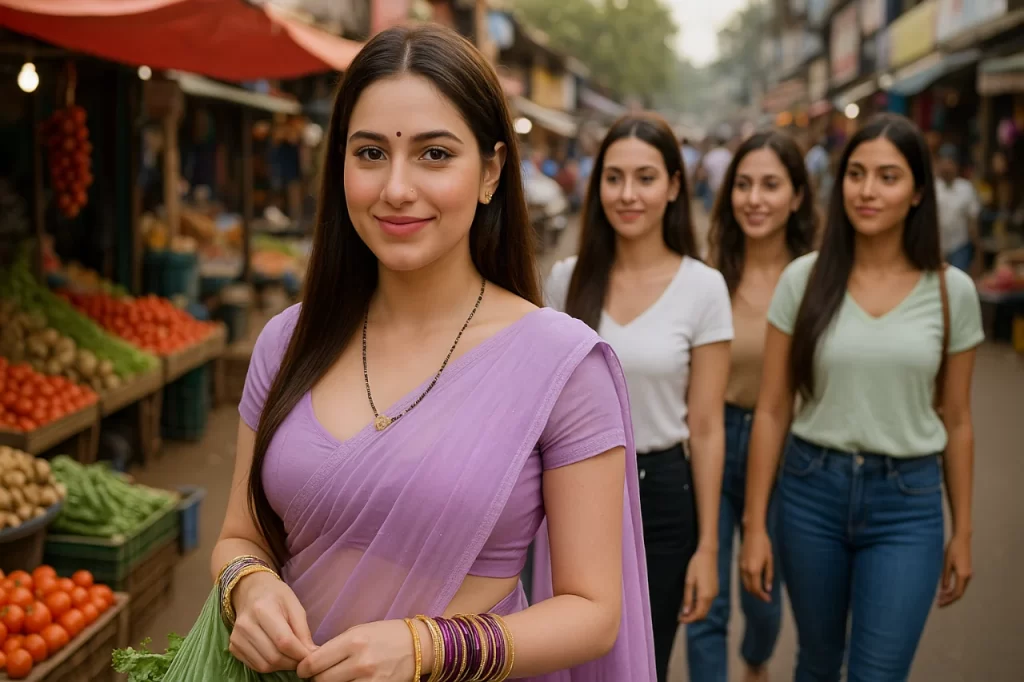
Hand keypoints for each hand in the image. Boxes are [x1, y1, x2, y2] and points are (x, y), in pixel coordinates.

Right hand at [228, 572, 316, 672]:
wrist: (251, 591)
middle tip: (302, 658)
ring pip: (264, 665)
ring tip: (291, 657)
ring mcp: (236, 638)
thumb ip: (303, 630)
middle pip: (274, 657)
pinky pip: (255, 666)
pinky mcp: (233, 647)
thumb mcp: (295, 606)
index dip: (300, 653)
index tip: (310, 655)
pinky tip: (278, 656)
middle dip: (292, 662)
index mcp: (262, 609)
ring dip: (282, 666)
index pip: (284, 641)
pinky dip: (270, 666)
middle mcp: (246, 625)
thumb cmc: (276, 596)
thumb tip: (312, 654)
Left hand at [297, 619, 424, 681]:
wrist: (419, 646)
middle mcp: (359, 662)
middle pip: (321, 681)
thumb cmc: (386, 634)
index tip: (303, 669)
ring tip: (334, 678)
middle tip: (318, 676)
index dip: (303, 669)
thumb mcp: (359, 631)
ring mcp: (369, 680)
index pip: (314, 662)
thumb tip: (312, 661)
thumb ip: (336, 646)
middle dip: (315, 679)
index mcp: (353, 641)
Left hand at [679, 546, 717, 622]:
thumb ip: (688, 598)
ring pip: (706, 609)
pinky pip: (707, 603)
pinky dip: (700, 606)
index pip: (698, 614)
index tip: (679, 620)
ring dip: (696, 612)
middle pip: (703, 614)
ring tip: (684, 610)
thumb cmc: (696, 566)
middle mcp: (712, 596)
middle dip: (692, 618)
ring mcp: (715, 593)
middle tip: (681, 616)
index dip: (689, 619)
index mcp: (705, 595)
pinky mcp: (715, 589)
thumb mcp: (689, 581)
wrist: (708, 554)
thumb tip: (686, 612)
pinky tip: (692, 603)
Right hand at [740, 528, 773, 602]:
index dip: (762, 596)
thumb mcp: (769, 560)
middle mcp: (745, 570)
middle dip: (757, 595)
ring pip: (745, 584)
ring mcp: (741, 566)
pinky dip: (748, 582)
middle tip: (765, 597)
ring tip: (761, 590)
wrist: (753, 533)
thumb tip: (768, 588)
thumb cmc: (764, 545)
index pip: (756, 589)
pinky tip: (755, 581)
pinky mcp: (739, 563)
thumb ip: (768, 575)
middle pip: (749, 588)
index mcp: (754, 570)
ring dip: (752, 589)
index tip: (768, 599)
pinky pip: (742, 577)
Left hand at [937, 534, 971, 606]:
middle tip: (938, 603)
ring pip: (960, 589)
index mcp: (963, 576)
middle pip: (959, 593)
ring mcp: (968, 574)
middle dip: (949, 599)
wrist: (962, 539)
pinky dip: (953, 588)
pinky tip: (945, 589)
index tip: (939, 603)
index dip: (948, 600)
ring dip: (951, 594)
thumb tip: (944, 590)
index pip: (956, 594)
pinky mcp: (967, 571)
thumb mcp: (946, 564)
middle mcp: (968, 577)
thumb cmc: (953, 550)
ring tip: (940, 597)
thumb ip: (945, 577)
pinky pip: (961, 584)